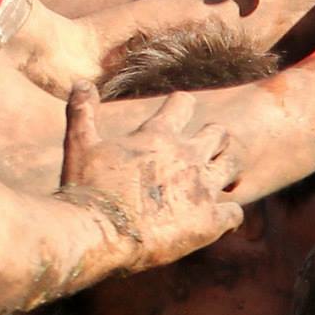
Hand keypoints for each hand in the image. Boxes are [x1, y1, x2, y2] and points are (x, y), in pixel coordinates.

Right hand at [58, 82, 243, 266]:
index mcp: (158, 136)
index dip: (182, 106)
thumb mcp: (79, 144)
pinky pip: (235, 212)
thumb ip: (83, 112)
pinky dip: (228, 215)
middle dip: (213, 139)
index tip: (179, 112)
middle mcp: (188, 156)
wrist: (96, 233)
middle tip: (202, 151)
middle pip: (219, 133)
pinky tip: (217, 220)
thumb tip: (81, 81)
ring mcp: (203, 188)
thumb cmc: (85, 189)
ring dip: (225, 171)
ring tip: (213, 182)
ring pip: (232, 166)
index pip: (183, 104)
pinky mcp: (210, 219)